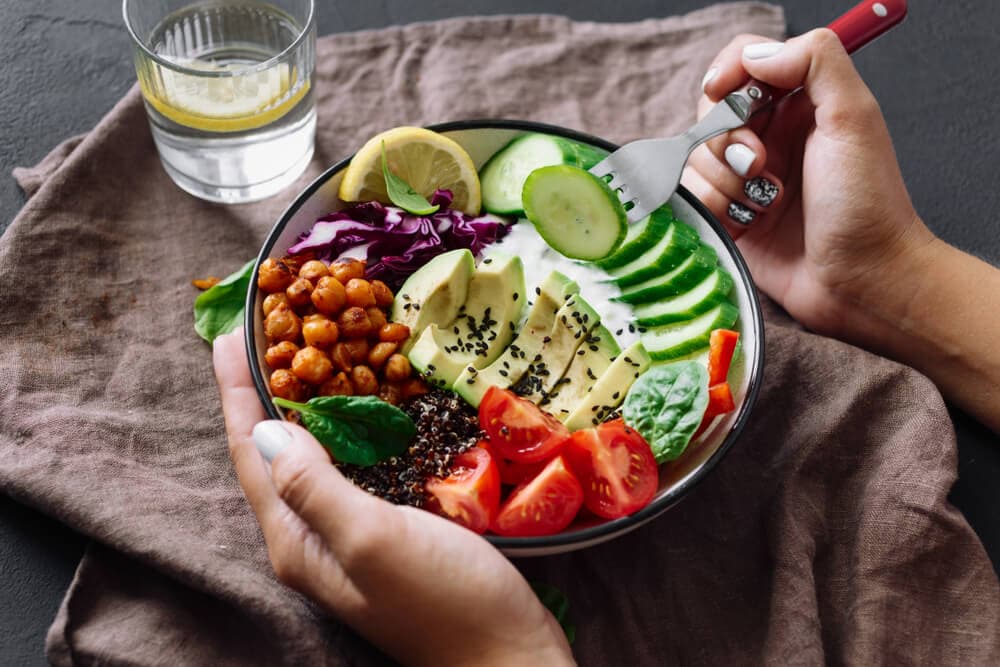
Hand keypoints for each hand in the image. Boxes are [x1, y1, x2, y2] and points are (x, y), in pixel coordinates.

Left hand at [213, 329, 573, 665]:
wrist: (510, 658)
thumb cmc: (447, 602)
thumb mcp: (375, 540)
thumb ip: (315, 487)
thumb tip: (265, 430)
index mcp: (296, 541)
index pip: (252, 452)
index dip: (237, 392)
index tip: (230, 331)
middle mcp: (313, 539)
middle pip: (273, 454)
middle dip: (262, 391)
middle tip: (268, 330)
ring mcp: (349, 538)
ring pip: (312, 459)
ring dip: (302, 405)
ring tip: (306, 355)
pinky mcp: (387, 532)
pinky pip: (352, 468)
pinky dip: (347, 428)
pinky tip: (364, 407)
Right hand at [681, 29, 935, 339]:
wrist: (862, 281)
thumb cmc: (867, 204)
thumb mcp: (854, 117)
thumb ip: (814, 61)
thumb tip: (754, 54)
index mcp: (802, 103)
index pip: (744, 62)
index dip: (726, 73)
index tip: (722, 93)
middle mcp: (771, 135)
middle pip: (710, 111)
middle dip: (725, 138)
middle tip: (760, 165)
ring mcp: (747, 177)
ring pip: (696, 156)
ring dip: (725, 181)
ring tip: (765, 204)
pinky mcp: (730, 216)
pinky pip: (694, 197)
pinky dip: (716, 208)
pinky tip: (750, 224)